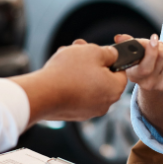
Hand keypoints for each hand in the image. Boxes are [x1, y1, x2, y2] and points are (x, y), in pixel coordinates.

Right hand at [12, 40, 127, 123]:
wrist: (42, 93)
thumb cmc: (70, 71)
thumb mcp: (93, 51)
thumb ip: (108, 52)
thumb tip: (112, 55)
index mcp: (115, 90)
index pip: (120, 72)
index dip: (109, 59)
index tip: (97, 51)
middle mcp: (105, 104)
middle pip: (102, 77)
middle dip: (90, 62)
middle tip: (79, 50)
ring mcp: (88, 111)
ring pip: (87, 84)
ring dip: (78, 69)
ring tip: (65, 57)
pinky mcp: (72, 113)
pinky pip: (76, 94)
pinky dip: (70, 83)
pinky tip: (58, 73)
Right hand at [115, 34, 162, 93]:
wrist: (156, 83)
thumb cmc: (143, 63)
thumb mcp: (134, 55)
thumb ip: (127, 44)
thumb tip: (119, 37)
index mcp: (135, 76)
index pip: (146, 66)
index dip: (151, 50)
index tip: (153, 38)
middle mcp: (150, 84)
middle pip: (162, 54)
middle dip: (160, 45)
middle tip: (157, 47)